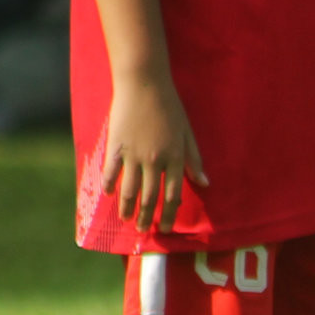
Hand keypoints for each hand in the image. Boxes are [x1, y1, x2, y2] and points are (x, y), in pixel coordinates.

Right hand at [102, 67, 207, 233]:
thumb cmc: (169, 106)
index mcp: (175, 159)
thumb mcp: (187, 133)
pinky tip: (108, 195)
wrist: (144, 84)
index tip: (165, 228)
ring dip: (128, 208)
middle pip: (151, 197)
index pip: (173, 195)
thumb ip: (195, 160)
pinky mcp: (116, 146)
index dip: (169, 214)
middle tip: (143, 231)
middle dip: (147, 218)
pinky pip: (111, 171)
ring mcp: (134, 155)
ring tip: (127, 220)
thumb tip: (205, 183)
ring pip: (131, 190)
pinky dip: (109, 185)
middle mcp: (155, 161)